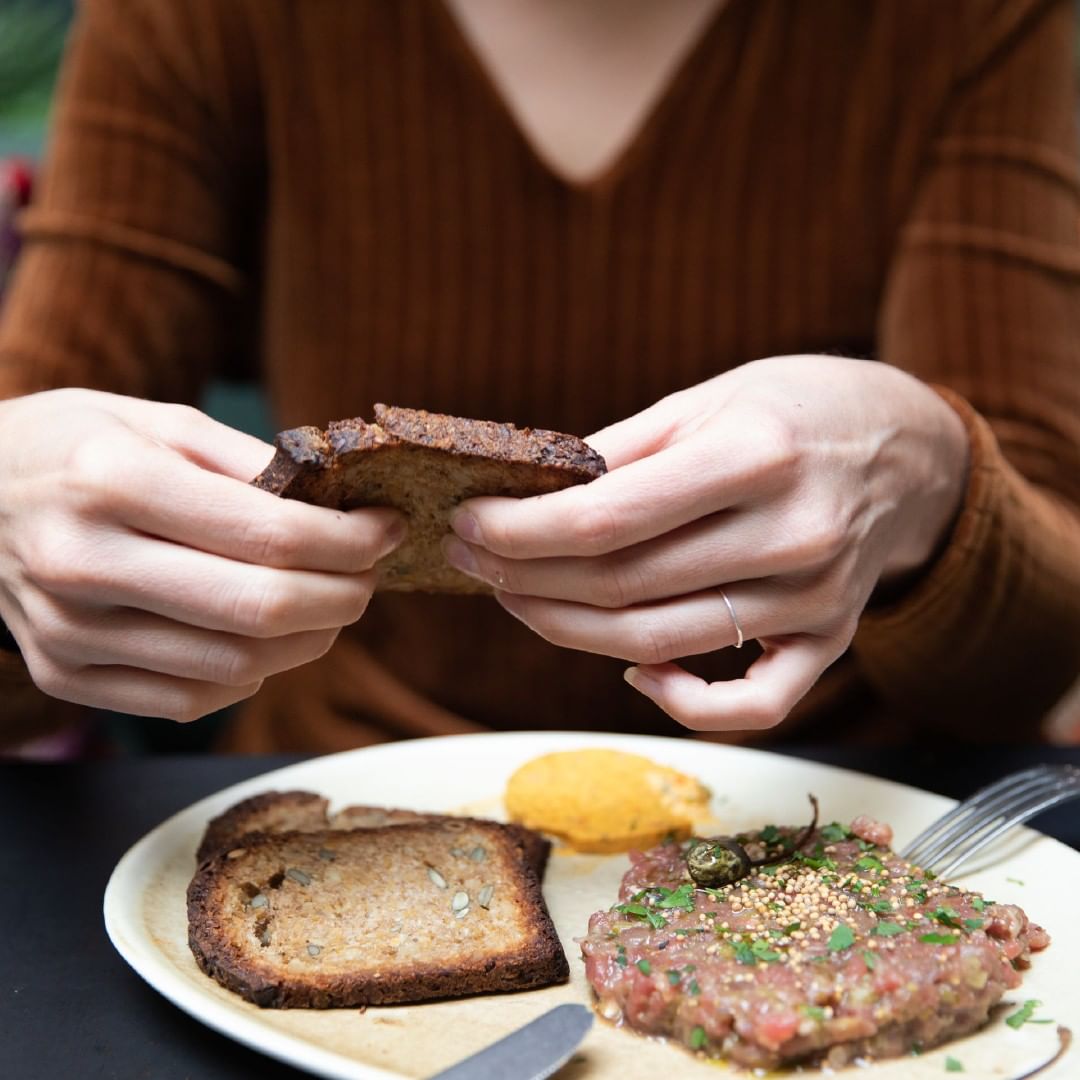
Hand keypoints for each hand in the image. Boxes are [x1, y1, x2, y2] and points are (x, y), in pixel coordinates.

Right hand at [0, 389, 403, 721]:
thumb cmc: (73, 446)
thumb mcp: (157, 420)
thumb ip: (250, 462)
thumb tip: (340, 503)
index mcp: (112, 482)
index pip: (272, 535)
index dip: (352, 540)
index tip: (386, 528)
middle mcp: (84, 564)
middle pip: (262, 611)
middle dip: (344, 596)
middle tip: (368, 574)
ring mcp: (69, 631)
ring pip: (236, 668)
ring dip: (309, 641)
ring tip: (327, 603)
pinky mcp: (64, 674)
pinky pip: (190, 701)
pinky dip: (250, 675)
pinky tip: (262, 637)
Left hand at [443, 356, 968, 731]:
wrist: (911, 449)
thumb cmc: (795, 410)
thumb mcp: (707, 399)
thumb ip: (620, 452)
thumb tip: (528, 500)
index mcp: (756, 456)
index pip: (606, 519)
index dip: (518, 531)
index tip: (465, 524)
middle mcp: (792, 536)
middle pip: (620, 587)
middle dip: (522, 578)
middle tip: (471, 559)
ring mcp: (816, 601)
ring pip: (658, 644)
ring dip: (565, 629)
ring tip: (514, 596)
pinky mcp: (831, 642)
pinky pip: (750, 706)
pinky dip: (677, 701)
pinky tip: (630, 668)